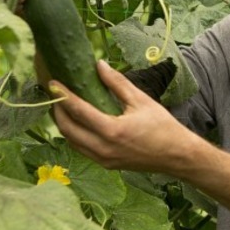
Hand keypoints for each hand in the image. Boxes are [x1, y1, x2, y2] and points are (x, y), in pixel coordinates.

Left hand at [49, 60, 200, 173]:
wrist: (177, 156)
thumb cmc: (163, 126)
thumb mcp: (141, 101)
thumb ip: (117, 83)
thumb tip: (98, 65)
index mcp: (112, 130)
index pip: (78, 110)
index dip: (63, 95)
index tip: (53, 82)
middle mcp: (103, 148)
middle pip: (67, 128)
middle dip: (57, 110)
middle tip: (54, 94)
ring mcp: (103, 159)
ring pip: (71, 141)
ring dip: (63, 124)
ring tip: (62, 107)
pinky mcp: (106, 164)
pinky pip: (82, 149)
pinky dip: (75, 135)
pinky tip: (77, 123)